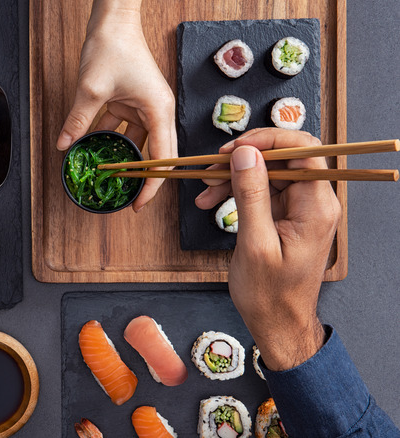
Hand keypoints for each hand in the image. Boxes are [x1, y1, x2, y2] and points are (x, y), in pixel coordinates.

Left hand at [56, 0, 176, 210]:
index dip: (152, 185)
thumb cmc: (112, 47)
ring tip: (110, 180)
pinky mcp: (132, 101)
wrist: (113, 20)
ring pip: (138, 143)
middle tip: (128, 200)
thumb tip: (65, 146)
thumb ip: (78, 121)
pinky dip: (111, 140)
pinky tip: (95, 151)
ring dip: (124, 159)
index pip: (163, 159)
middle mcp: (158, 111)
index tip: (139, 204)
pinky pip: (124, 128)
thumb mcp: (91, 90)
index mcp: (159, 111)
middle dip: (142, 178)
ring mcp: (145, 107)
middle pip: (156, 154)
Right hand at [195, 128, 340, 370]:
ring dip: (234, 177)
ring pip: (268, 173)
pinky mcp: (287, 216)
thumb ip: (250, 195)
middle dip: (243, 159)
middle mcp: (315, 203)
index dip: (268, 140)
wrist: (278, 323)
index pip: (302, 150)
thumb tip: (245, 154)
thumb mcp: (254, 244)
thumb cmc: (270, 295)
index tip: (235, 147)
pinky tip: (213, 202)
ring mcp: (301, 209)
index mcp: (316, 207)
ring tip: (205, 190)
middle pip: (282, 159)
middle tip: (211, 169)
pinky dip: (237, 192)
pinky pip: (262, 191)